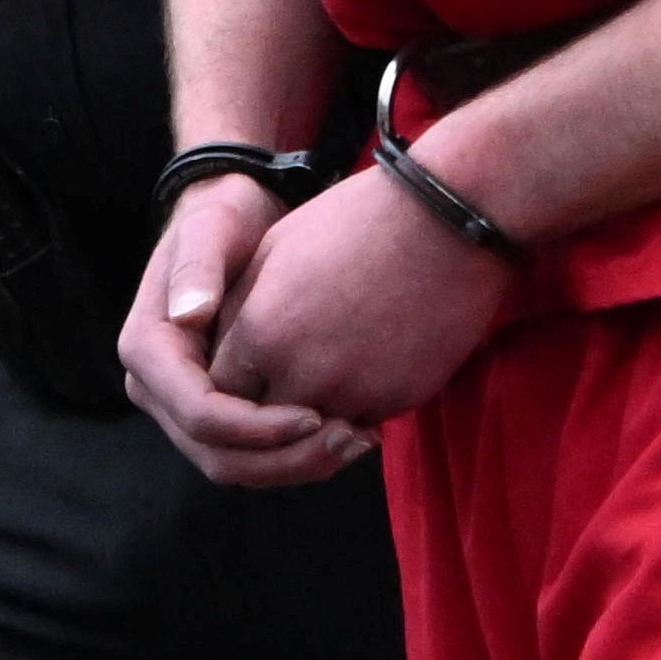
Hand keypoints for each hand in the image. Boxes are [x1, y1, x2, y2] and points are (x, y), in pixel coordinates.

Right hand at [125, 175, 375, 489]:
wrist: (234, 217)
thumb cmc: (224, 215)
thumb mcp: (211, 228)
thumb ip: (198, 267)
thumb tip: (188, 315)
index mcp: (147, 350)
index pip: (200, 416)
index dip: (258, 428)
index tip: (316, 414)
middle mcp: (156, 388)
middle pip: (218, 457)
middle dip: (285, 460)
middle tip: (352, 439)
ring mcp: (184, 405)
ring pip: (238, 466)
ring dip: (298, 465)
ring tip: (360, 438)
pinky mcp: (217, 410)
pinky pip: (253, 452)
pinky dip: (298, 453)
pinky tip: (349, 431)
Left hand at [213, 162, 517, 426]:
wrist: (443, 221)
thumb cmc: (354, 222)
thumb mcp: (274, 251)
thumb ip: (240, 309)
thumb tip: (221, 345)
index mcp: (260, 331)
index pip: (218, 393)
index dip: (225, 390)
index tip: (242, 376)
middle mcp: (301, 371)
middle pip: (259, 427)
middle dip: (262, 417)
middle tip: (275, 402)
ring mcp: (353, 391)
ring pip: (313, 438)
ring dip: (312, 421)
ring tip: (322, 396)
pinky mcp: (398, 399)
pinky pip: (362, 426)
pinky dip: (355, 415)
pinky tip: (362, 384)